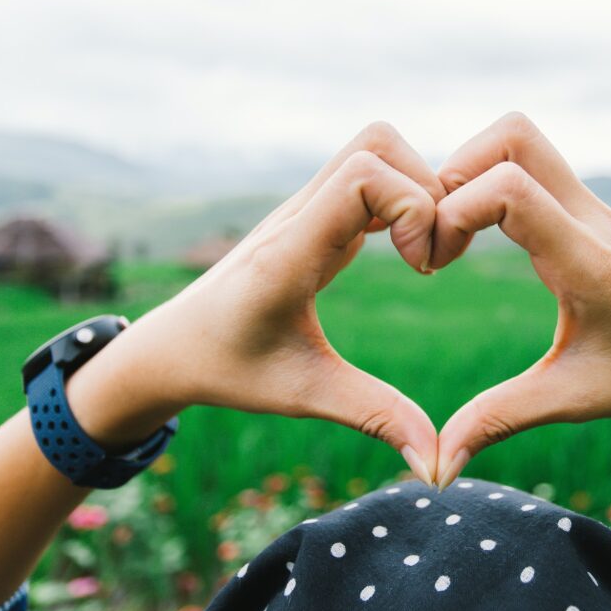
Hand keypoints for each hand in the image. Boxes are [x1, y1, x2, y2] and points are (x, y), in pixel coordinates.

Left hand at [67, 123, 443, 485]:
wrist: (173, 345)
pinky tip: (408, 253)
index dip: (414, 207)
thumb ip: (376, 418)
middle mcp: (299, 214)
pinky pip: (368, 176)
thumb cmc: (230, 368)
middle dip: (426, 189)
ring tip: (424, 254)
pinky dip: (402, 201)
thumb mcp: (305, 392)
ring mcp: (305, 208)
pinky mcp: (314, 214)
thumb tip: (437, 466)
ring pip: (373, 150)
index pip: (364, 173)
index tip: (423, 269)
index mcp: (292, 249)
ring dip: (416, 190)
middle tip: (432, 256)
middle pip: (376, 143)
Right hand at [430, 113, 610, 487]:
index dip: (453, 211)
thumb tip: (436, 467)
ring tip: (453, 235)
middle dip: (455, 171)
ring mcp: (589, 203)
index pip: (509, 188)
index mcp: (588, 260)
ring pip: (519, 138)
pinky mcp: (583, 205)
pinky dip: (488, 182)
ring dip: (471, 171)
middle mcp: (588, 216)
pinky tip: (477, 236)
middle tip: (439, 234)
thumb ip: (500, 421)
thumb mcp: (573, 398)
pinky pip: (527, 163)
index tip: (436, 263)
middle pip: (514, 134)